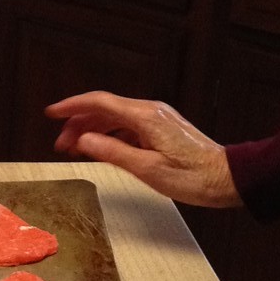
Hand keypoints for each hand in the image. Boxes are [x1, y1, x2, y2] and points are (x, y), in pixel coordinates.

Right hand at [45, 91, 241, 207]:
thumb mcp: (149, 170)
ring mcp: (157, 118)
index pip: (100, 103)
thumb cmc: (194, 177)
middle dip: (78, 122)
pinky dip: (109, 134)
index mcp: (146, 118)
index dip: (72, 107)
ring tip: (75, 148)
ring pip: (115, 116)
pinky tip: (101, 148)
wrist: (228, 178)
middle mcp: (151, 111)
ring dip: (92, 129)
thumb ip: (113, 153)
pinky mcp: (162, 128)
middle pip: (104, 108)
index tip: (51, 114)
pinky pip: (127, 125)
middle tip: (60, 144)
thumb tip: (84, 141)